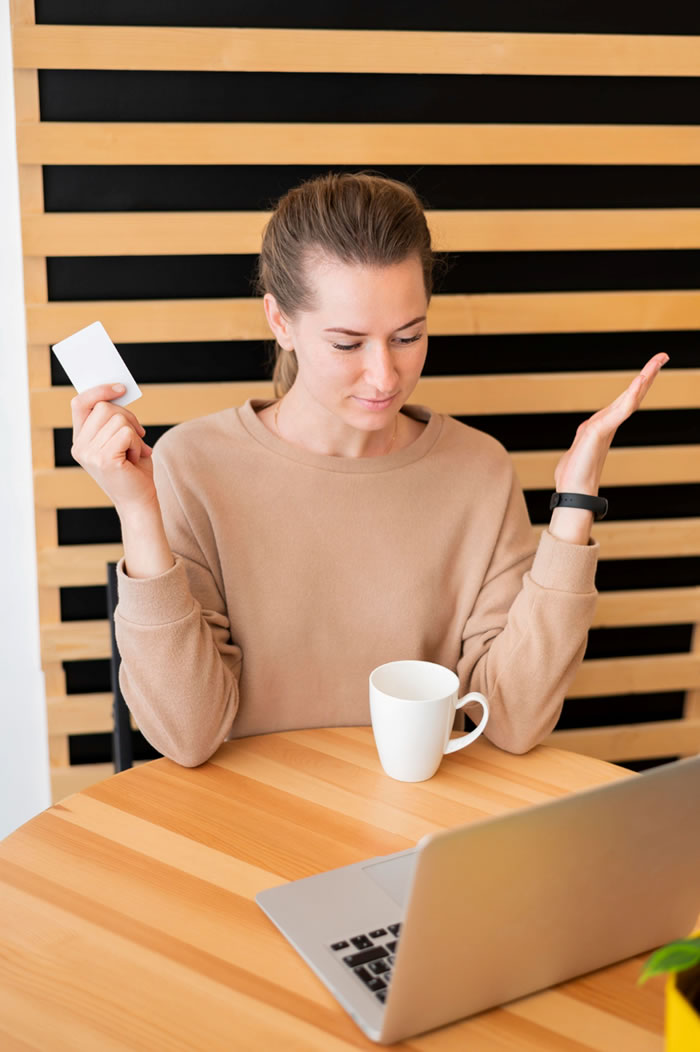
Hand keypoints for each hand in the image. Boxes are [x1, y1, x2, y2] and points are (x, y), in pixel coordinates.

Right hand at [71, 383, 155, 514]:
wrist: (139, 502)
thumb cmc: (133, 471)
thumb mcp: (121, 439)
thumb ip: (114, 418)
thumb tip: (118, 390)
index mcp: (80, 440)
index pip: (80, 403)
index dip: (99, 390)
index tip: (121, 388)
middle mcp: (79, 447)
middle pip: (104, 407)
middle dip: (129, 417)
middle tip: (139, 435)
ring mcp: (89, 454)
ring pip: (119, 419)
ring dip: (135, 434)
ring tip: (135, 453)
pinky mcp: (104, 459)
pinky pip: (127, 433)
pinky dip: (138, 444)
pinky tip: (136, 459)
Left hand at [554, 353, 669, 495]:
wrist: (573, 491)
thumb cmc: (574, 474)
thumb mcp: (579, 448)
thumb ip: (586, 439)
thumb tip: (585, 440)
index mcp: (605, 425)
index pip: (624, 400)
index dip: (637, 384)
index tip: (649, 369)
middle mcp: (608, 424)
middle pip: (632, 395)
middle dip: (647, 375)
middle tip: (662, 356)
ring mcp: (605, 427)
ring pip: (629, 399)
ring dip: (642, 380)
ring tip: (656, 364)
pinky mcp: (600, 432)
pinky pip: (618, 411)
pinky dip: (629, 398)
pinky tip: (638, 385)